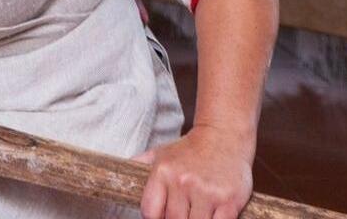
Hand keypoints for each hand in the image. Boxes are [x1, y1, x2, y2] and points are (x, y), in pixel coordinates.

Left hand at [133, 125, 255, 218]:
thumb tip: (116, 173)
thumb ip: (139, 165)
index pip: (150, 212)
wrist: (224, 135)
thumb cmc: (190, 149)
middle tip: (181, 213)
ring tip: (195, 213)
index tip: (161, 216)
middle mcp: (183, 182)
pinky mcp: (229, 200)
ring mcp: (207, 192)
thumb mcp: (160, 153)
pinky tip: (212, 216)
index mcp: (162, 172)